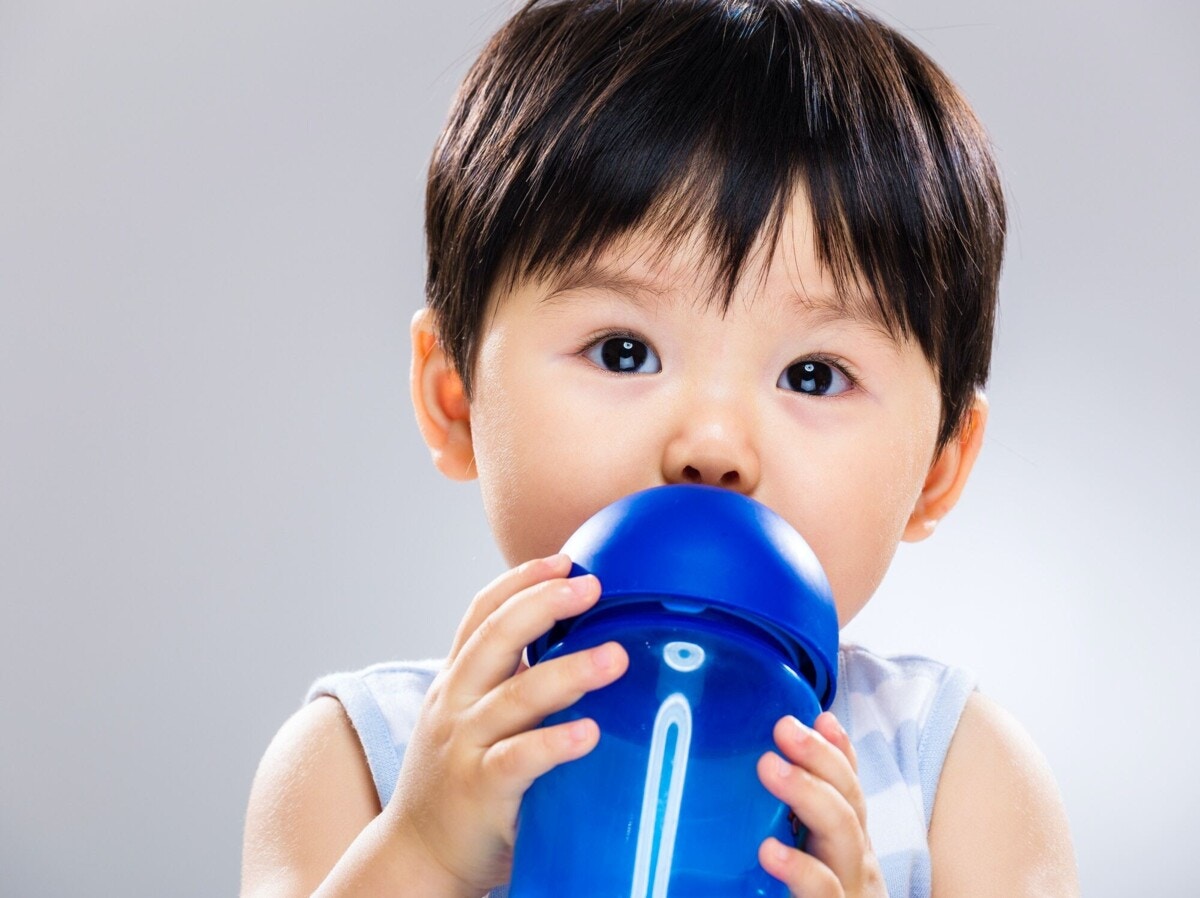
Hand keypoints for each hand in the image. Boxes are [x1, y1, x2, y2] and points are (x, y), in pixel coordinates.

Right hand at [383, 554, 628, 896]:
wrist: (416, 854)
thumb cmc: (462, 778)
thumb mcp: (475, 717)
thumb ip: (512, 681)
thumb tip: (579, 641)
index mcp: (457, 679)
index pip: (482, 614)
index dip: (520, 581)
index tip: (563, 559)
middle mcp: (455, 703)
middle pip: (495, 638)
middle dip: (543, 604)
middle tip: (592, 585)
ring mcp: (465, 745)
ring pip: (516, 696)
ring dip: (569, 671)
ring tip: (616, 656)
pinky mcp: (480, 790)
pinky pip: (519, 760)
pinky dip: (554, 743)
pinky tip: (590, 733)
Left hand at [756, 712, 887, 897]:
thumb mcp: (803, 858)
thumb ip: (789, 823)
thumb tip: (755, 771)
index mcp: (844, 849)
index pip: (849, 790)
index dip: (838, 751)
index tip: (818, 716)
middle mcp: (854, 869)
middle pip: (848, 804)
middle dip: (821, 760)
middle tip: (783, 729)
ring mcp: (848, 896)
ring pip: (844, 839)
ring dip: (810, 795)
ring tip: (771, 768)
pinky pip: (824, 894)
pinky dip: (801, 870)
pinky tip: (771, 850)